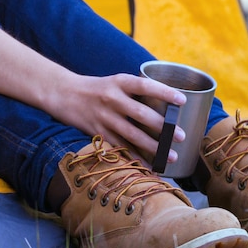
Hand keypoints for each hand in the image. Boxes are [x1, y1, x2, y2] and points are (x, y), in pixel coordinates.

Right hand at [48, 73, 186, 161]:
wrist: (65, 94)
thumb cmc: (99, 88)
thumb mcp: (117, 81)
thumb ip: (137, 91)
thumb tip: (168, 103)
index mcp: (120, 82)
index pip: (146, 86)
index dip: (165, 92)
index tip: (183, 100)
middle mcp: (112, 98)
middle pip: (141, 114)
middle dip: (163, 127)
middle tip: (181, 136)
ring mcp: (104, 117)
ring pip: (133, 135)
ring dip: (154, 147)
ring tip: (171, 156)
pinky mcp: (98, 132)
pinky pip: (120, 147)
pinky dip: (135, 158)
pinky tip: (149, 166)